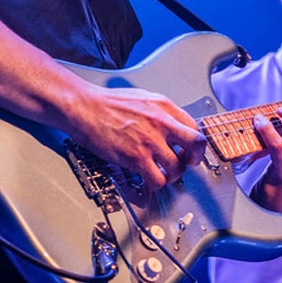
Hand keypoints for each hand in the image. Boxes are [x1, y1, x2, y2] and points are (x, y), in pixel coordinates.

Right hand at [64, 84, 206, 191]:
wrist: (85, 107)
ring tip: (163, 173)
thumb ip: (160, 113)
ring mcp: (150, 141)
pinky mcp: (136, 157)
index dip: (194, 142)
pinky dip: (156, 184)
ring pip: (178, 167)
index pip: (194, 127)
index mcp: (164, 107)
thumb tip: (172, 127)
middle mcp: (162, 123)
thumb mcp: (142, 98)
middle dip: (195, 158)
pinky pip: (157, 179)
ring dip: (172, 174)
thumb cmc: (107, 103)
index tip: (189, 149)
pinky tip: (149, 179)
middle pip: (196, 144)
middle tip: (188, 163)